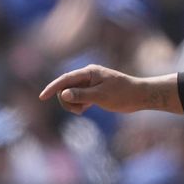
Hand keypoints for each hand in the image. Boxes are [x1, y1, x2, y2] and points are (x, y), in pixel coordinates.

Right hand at [39, 65, 181, 114]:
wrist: (141, 96)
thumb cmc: (123, 95)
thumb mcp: (102, 96)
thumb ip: (82, 95)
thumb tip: (64, 94)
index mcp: (89, 73)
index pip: (65, 79)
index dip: (53, 88)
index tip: (42, 97)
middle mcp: (88, 76)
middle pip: (66, 88)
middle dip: (67, 100)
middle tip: (79, 111)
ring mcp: (91, 84)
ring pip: (72, 94)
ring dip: (73, 104)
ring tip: (83, 111)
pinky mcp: (94, 91)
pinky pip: (79, 98)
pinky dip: (79, 104)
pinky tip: (85, 110)